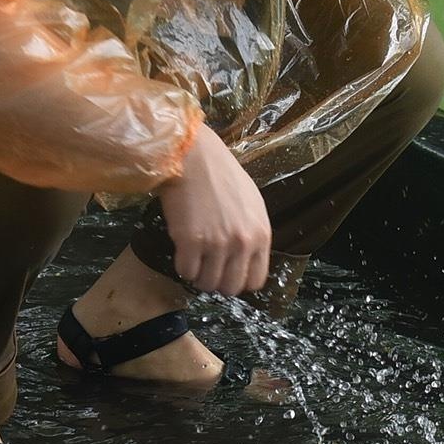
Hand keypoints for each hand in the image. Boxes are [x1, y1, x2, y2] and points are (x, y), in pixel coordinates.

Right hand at [156, 126, 271, 294]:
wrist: (194, 156)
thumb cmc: (222, 174)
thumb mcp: (251, 204)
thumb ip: (252, 234)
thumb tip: (245, 259)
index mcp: (261, 234)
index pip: (255, 281)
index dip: (239, 280)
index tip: (228, 272)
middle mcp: (242, 243)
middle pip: (231, 287)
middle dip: (217, 282)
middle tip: (207, 267)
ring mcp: (216, 244)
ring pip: (207, 283)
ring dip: (198, 275)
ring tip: (194, 258)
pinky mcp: (190, 242)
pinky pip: (186, 272)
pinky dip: (182, 266)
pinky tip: (183, 250)